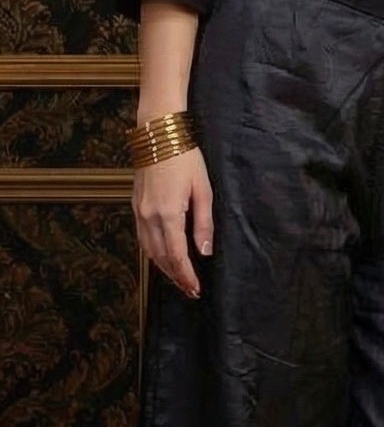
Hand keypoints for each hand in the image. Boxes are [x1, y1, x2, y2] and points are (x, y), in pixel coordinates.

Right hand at [133, 147, 212, 297]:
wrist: (157, 135)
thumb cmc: (186, 159)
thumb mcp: (203, 190)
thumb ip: (204, 224)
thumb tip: (204, 252)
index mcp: (168, 214)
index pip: (177, 255)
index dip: (186, 276)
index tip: (195, 289)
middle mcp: (149, 217)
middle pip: (161, 258)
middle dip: (176, 276)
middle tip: (190, 290)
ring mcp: (139, 212)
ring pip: (149, 250)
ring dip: (164, 267)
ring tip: (179, 279)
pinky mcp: (135, 206)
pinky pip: (142, 238)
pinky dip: (153, 253)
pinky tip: (163, 258)